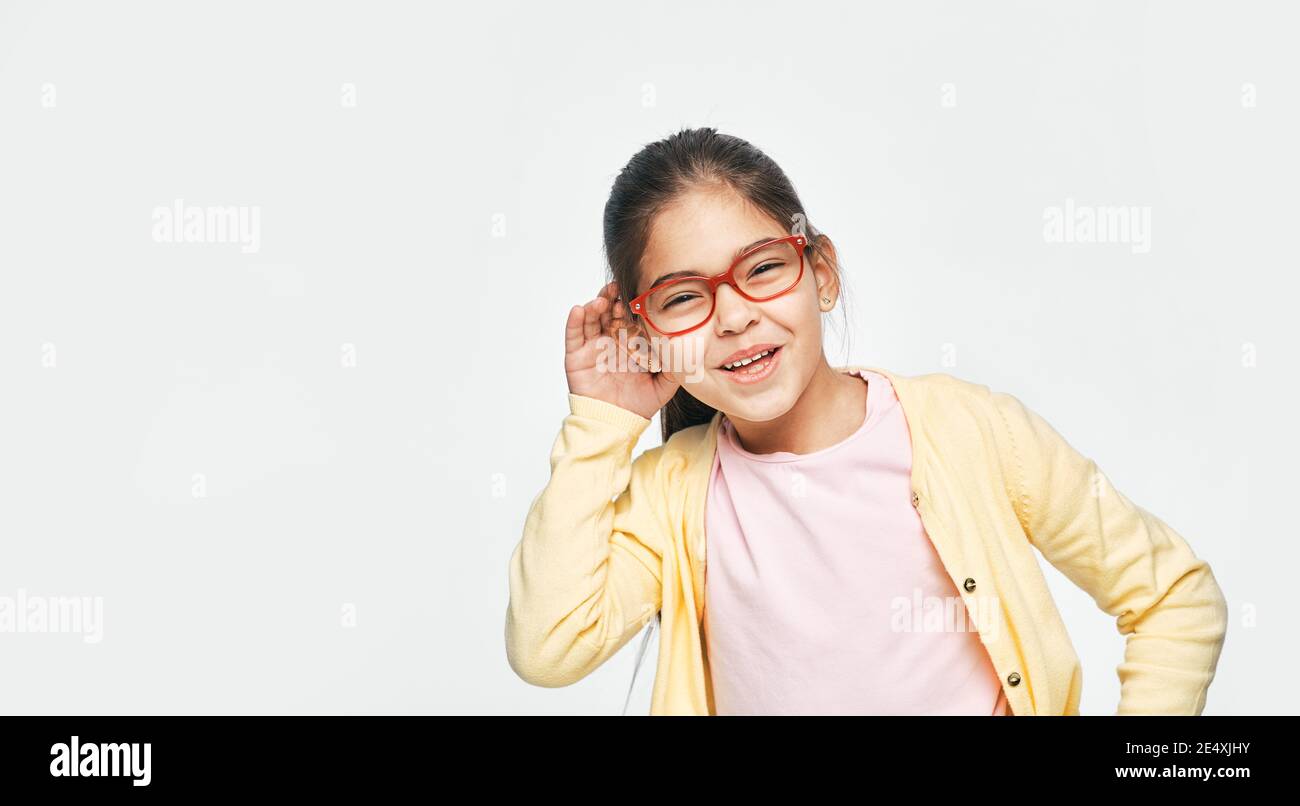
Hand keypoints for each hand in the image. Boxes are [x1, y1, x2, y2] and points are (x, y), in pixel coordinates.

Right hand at [564, 281, 680, 420]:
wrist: (617, 423)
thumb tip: (691, 349)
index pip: (630, 316)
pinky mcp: (575, 356)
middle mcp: (609, 340)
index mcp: (629, 342)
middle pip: (608, 311)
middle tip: (618, 289)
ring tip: (601, 300)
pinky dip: (574, 320)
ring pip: (590, 318)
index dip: (632, 303)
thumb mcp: (664, 384)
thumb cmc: (639, 404)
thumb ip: (676, 367)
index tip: (638, 291)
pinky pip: (573, 334)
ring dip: (594, 305)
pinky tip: (579, 308)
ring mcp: (591, 346)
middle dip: (612, 298)